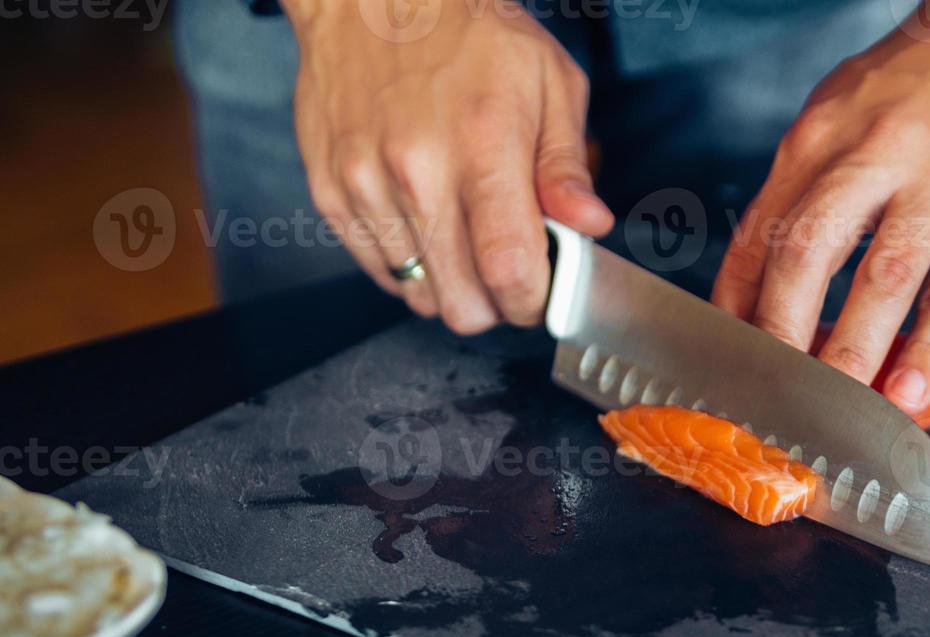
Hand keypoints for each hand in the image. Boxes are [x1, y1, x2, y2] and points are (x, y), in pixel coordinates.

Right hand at [283, 0, 612, 331]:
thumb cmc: (468, 32)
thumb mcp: (549, 82)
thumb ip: (567, 166)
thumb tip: (590, 226)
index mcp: (483, 146)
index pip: (509, 272)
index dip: (533, 301)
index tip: (541, 290)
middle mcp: (417, 171)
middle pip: (462, 304)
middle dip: (495, 303)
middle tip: (507, 267)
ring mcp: (366, 185)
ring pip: (419, 296)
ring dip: (450, 283)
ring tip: (463, 232)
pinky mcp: (332, 192)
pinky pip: (378, 271)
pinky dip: (410, 264)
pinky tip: (427, 222)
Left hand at [712, 5, 929, 413]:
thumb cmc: (924, 82)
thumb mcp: (840, 113)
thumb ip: (800, 191)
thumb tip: (757, 283)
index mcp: (818, 139)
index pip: (759, 235)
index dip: (735, 309)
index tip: (728, 362)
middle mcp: (870, 158)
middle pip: (806, 255)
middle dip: (779, 336)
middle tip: (767, 394)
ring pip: (882, 279)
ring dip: (851, 353)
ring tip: (832, 409)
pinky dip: (929, 351)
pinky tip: (908, 392)